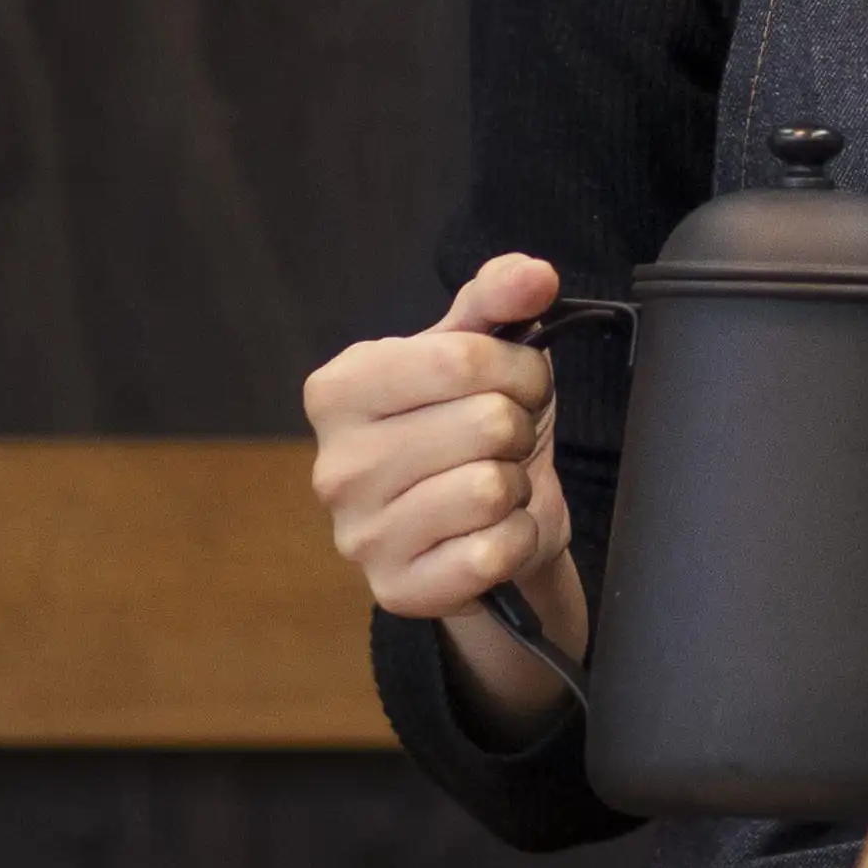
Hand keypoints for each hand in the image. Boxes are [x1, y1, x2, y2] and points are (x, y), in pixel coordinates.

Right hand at [306, 252, 588, 735]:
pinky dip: (517, 538)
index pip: (460, 358)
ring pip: (491, 489)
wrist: (477, 526)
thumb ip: (500, 297)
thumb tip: (534, 274)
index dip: (517, 366)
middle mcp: (333, 465)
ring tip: (492, 483)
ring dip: (516, 484)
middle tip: (503, 439)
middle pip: (484, 422)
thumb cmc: (470, 426)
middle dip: (519, 425)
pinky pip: (495, 552)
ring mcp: (358, 536)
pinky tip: (491, 532)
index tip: (519, 380)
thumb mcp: (481, 352)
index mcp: (338, 390)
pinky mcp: (396, 592)